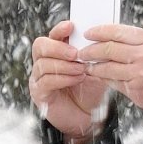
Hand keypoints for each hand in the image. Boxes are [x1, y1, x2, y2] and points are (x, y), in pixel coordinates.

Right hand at [29, 21, 109, 143]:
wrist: (88, 117)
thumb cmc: (90, 90)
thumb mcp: (97, 68)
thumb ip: (95, 54)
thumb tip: (104, 36)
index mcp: (57, 52)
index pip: (52, 35)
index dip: (60, 29)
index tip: (71, 26)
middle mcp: (44, 62)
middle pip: (40, 46)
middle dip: (58, 47)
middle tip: (75, 54)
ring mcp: (39, 77)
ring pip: (43, 64)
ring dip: (64, 65)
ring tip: (82, 70)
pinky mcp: (39, 93)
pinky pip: (46, 81)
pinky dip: (63, 78)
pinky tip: (77, 79)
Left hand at [78, 24, 142, 112]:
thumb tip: (120, 38)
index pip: (120, 32)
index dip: (102, 31)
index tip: (90, 32)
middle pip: (110, 48)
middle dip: (92, 49)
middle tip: (82, 50)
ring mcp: (139, 72)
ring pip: (108, 65)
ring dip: (93, 65)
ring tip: (85, 63)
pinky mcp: (135, 88)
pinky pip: (113, 81)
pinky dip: (103, 77)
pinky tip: (97, 75)